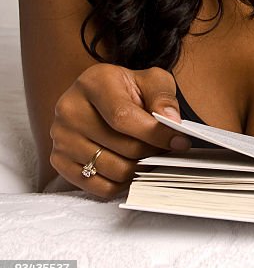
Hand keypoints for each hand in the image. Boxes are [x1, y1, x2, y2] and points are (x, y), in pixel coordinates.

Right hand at [49, 64, 189, 197]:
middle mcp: (70, 110)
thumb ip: (164, 98)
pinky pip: (99, 186)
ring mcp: (61, 137)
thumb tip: (172, 123)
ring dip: (140, 168)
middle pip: (122, 147)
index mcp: (93, 83)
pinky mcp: (59, 160)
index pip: (124, 118)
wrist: (101, 96)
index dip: (155, 133)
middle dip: (152, 151)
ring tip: (149, 155)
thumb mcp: (152, 81)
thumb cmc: (129, 89)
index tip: (179, 141)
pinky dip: (122, 183)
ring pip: (113, 170)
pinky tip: (132, 166)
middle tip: (166, 148)